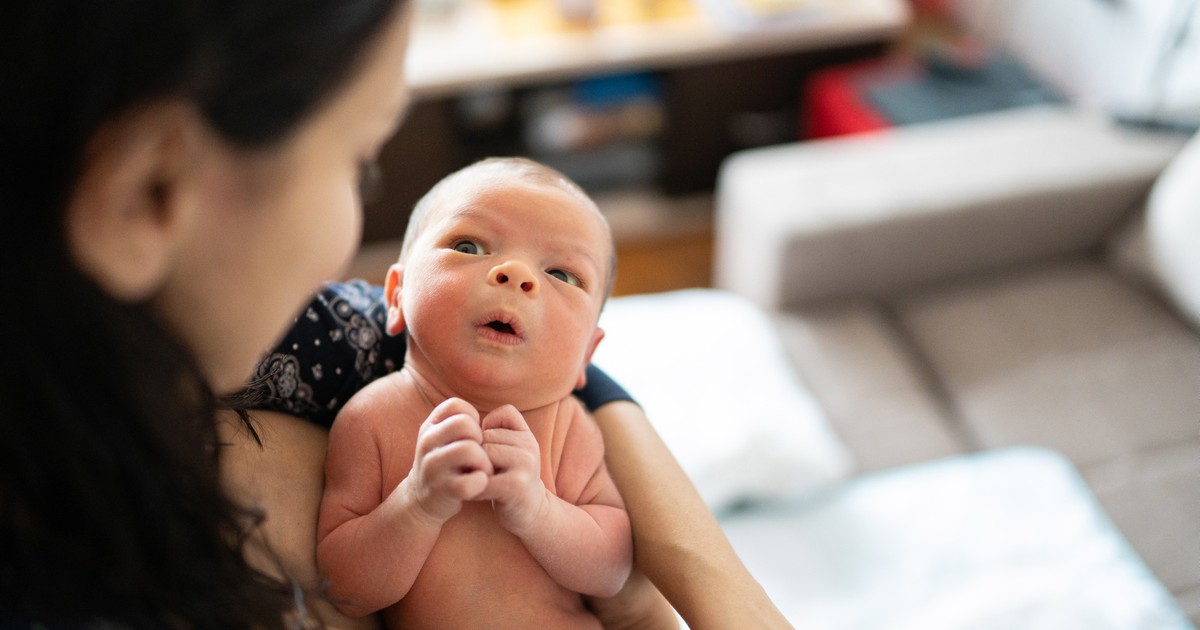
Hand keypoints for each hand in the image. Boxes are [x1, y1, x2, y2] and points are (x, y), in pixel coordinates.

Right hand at [405, 398, 492, 523]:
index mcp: (430, 427)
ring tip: (485, 470)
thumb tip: (496, 417)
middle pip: (464, 424)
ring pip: (468, 449)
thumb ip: (463, 423)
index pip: (455, 406)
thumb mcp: (446, 438)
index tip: (473, 435)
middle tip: (483, 454)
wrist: (423, 500)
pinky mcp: (443, 490)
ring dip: (485, 461)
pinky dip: (481, 482)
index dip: (472, 418)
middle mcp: (427, 443)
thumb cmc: (446, 463)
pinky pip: (470, 481)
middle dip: (481, 438)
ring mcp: (432, 467)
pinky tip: (479, 484)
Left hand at [477, 405, 548, 534]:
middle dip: (477, 453)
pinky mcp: (515, 485)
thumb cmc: (511, 480)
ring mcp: (525, 464)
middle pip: (485, 436)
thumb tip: (466, 423)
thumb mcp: (511, 451)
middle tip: (481, 471)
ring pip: (482, 454)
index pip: (500, 414)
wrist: (532, 513)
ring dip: (475, 470)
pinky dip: (475, 486)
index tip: (491, 451)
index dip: (488, 430)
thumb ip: (496, 432)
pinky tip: (480, 493)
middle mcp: (529, 446)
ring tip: (481, 481)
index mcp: (527, 436)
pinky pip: (482, 477)